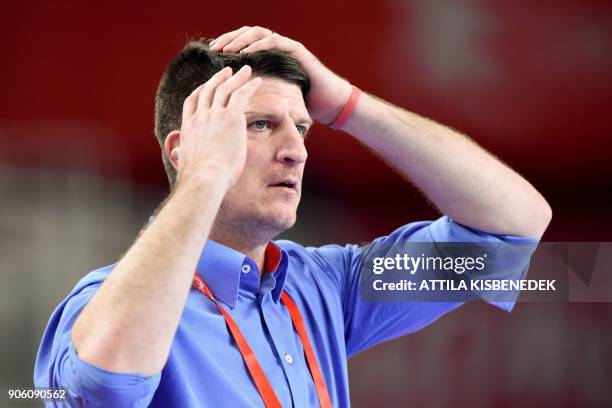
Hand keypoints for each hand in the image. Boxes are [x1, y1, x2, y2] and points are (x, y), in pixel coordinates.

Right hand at [176, 65, 261, 189]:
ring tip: (245, 70)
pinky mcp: (231, 118)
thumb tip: (176, 156)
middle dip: (218, 79)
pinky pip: (241, 95)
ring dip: (235, 77)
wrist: (205, 179)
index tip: (208, 85)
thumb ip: (181, 156)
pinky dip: (249, 86)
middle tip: (228, 71)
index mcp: (188, 128)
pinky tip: (257, 81)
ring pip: (225, 89)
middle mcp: (199, 117)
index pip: (192, 102)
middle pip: (208, 90)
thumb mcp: (185, 164)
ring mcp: (214, 116)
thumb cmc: (197, 179)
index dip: (201, 90)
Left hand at [209, 26, 351, 124]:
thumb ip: (255, 94)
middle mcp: (275, 47)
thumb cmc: (301, 103)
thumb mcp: (272, 98)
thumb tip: (230, 105)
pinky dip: (259, 44)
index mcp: (267, 56)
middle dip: (229, 39)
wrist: (327, 103)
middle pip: (246, 33)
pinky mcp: (296, 50)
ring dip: (241, 39)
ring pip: (258, 33)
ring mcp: (286, 46)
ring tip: (228, 49)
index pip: (242, 43)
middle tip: (214, 48)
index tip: (210, 54)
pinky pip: (274, 41)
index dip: (226, 45)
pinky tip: (247, 53)